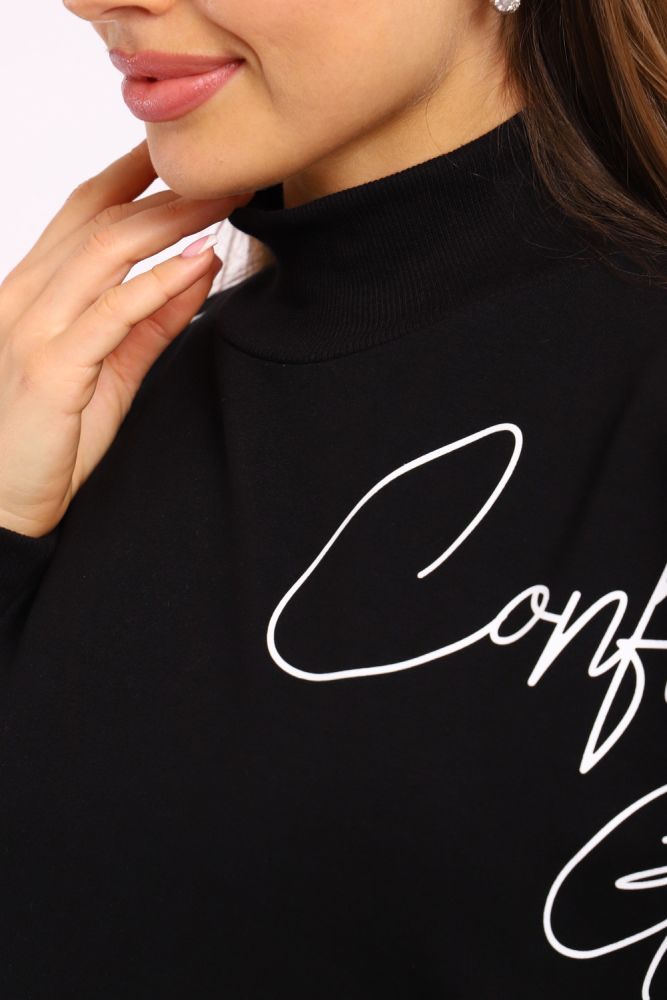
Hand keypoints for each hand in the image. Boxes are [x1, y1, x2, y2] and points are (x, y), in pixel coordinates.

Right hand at [0, 140, 253, 537]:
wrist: (2, 500)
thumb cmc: (50, 436)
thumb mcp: (113, 368)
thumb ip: (152, 319)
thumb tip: (199, 268)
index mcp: (35, 290)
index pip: (84, 212)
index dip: (133, 175)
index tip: (185, 154)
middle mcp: (27, 296)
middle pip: (100, 219)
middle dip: (166, 190)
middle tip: (225, 169)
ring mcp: (35, 329)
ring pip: (105, 251)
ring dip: (170, 221)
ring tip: (222, 199)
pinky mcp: (53, 369)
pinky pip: (112, 313)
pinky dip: (158, 285)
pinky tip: (198, 263)